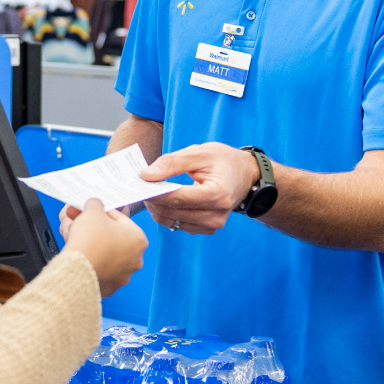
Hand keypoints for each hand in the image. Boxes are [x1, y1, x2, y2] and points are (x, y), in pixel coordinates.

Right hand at [59, 198, 147, 296]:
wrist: (78, 267)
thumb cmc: (90, 239)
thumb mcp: (93, 210)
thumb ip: (96, 204)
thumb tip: (94, 204)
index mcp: (139, 239)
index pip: (120, 219)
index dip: (103, 213)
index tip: (93, 212)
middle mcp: (136, 259)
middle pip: (114, 238)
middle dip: (97, 230)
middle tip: (83, 223)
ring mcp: (123, 276)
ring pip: (107, 255)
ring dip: (94, 246)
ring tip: (78, 238)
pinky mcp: (110, 287)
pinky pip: (100, 270)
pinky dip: (91, 262)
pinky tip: (81, 254)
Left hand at [139, 143, 260, 234]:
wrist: (245, 175)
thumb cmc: (224, 160)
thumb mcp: (199, 153)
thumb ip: (172, 163)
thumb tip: (146, 175)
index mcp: (217, 195)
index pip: (178, 198)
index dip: (155, 192)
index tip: (138, 182)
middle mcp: (216, 216)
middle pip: (172, 212)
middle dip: (152, 198)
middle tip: (139, 183)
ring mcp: (211, 226)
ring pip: (170, 221)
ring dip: (156, 207)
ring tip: (149, 189)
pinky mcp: (205, 229)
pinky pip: (177, 224)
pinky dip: (165, 212)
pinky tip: (161, 198)